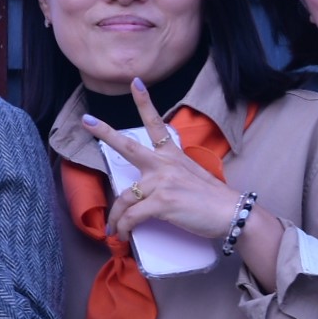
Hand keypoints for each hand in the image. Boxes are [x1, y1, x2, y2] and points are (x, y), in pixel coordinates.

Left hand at [83, 79, 242, 241]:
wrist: (231, 213)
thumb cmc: (211, 199)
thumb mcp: (190, 176)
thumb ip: (168, 175)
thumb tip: (147, 188)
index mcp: (172, 155)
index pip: (156, 124)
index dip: (144, 102)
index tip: (135, 82)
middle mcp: (164, 164)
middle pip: (128, 147)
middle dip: (104, 133)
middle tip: (86, 121)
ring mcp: (162, 182)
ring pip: (124, 198)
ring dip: (116, 218)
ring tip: (114, 229)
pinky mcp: (162, 202)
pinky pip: (132, 216)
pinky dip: (124, 228)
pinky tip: (123, 235)